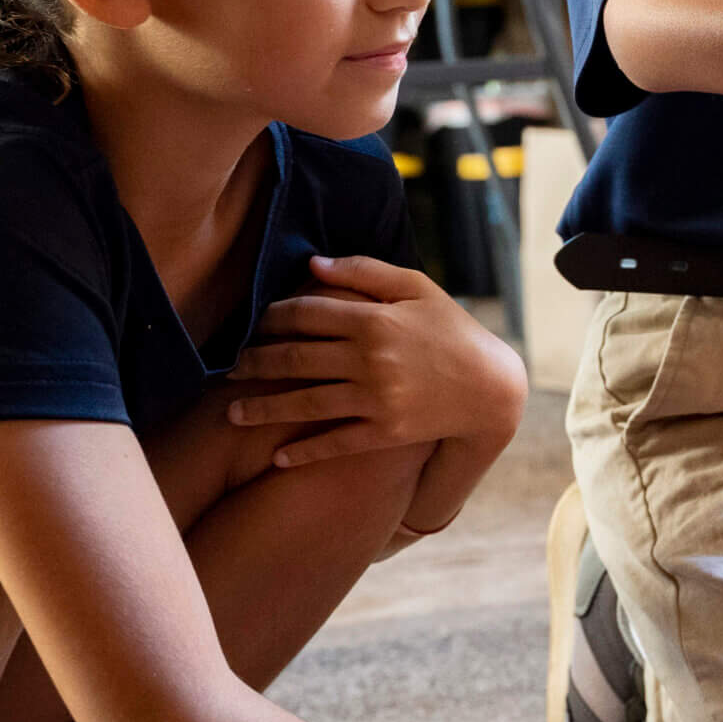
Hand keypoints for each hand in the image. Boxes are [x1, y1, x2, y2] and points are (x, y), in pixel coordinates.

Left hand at [227, 254, 526, 468]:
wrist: (491, 387)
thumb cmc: (451, 330)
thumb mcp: (417, 288)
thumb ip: (365, 271)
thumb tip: (311, 264)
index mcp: (375, 319)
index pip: (306, 313)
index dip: (272, 316)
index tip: (255, 321)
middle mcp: (370, 360)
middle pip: (294, 358)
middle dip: (255, 361)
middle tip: (231, 366)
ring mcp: (376, 399)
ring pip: (303, 403)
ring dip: (261, 409)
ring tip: (232, 413)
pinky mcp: (384, 432)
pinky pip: (334, 443)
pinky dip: (304, 453)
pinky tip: (279, 457)